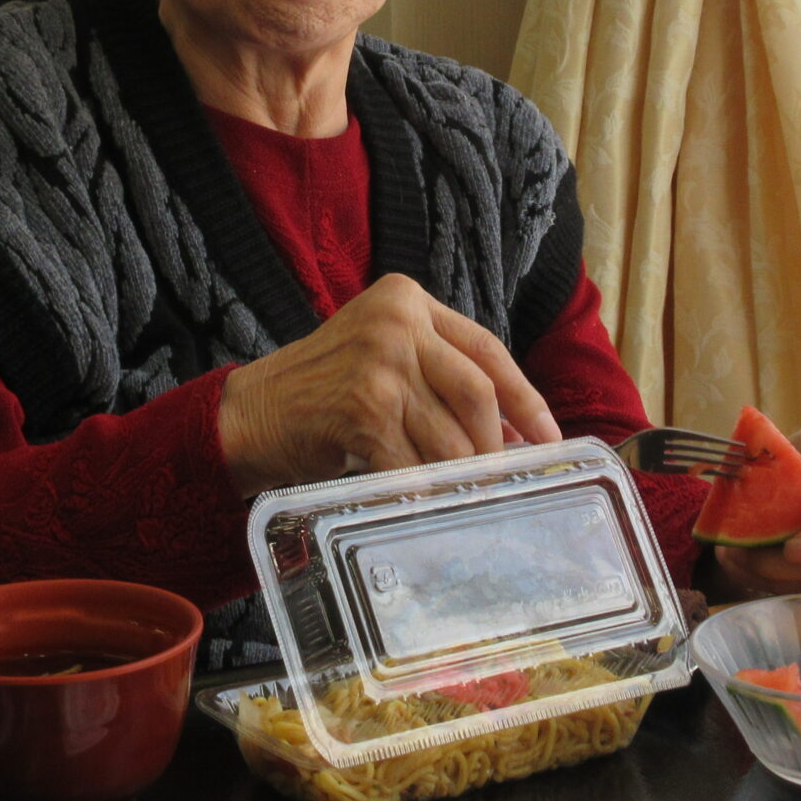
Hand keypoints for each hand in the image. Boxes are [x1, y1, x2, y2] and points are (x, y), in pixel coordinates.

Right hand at [217, 275, 559, 492]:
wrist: (251, 412)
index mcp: (406, 299)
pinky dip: (424, 491)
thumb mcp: (382, 353)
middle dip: (497, 445)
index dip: (526, 397)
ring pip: (451, 437)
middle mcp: (396, 324)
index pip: (486, 348)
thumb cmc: (322, 390)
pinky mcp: (363, 412)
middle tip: (501, 476)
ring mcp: (379, 367)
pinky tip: (423, 500)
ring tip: (461, 492)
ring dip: (461, 476)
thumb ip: (439, 373)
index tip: (549, 436)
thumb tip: (514, 430)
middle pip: (479, 393)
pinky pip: (415, 465)